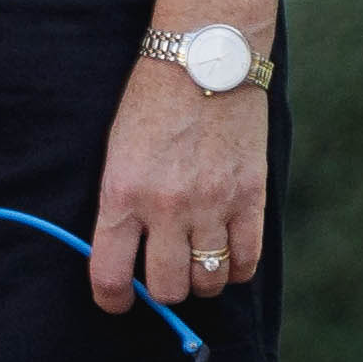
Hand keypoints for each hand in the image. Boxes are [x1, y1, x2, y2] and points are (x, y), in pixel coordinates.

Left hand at [85, 51, 266, 312]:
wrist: (204, 60)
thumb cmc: (152, 103)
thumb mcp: (117, 153)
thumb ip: (121, 205)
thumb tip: (126, 256)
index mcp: (122, 194)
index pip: (111, 274)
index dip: (113, 300)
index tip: (118, 301)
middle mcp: (167, 207)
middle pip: (167, 288)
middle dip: (163, 292)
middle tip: (162, 276)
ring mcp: (213, 204)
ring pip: (209, 282)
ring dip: (200, 282)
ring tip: (195, 264)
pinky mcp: (251, 197)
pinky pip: (247, 260)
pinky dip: (236, 268)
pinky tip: (227, 257)